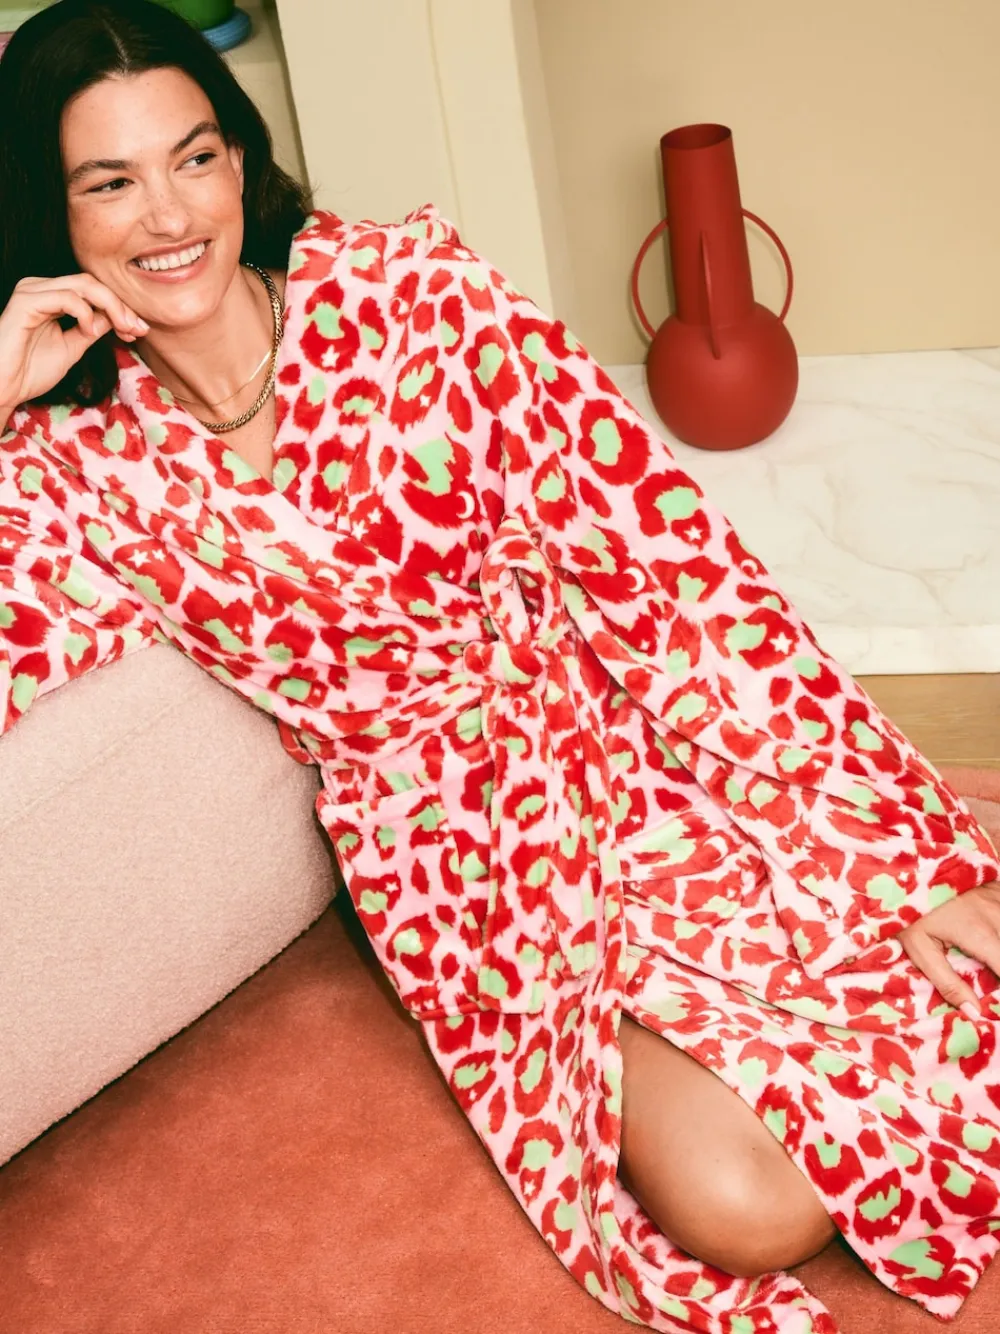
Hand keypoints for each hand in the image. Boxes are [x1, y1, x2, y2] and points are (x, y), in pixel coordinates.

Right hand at [0, 273, 148, 418]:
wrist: (3, 388)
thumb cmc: (29, 371)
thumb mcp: (72, 348)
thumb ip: (90, 331)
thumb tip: (114, 318)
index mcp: (50, 297)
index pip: (93, 291)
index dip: (120, 308)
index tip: (139, 330)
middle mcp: (40, 288)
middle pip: (92, 283)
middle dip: (121, 306)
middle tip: (138, 329)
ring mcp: (32, 292)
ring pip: (83, 285)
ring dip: (111, 307)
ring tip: (122, 329)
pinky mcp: (25, 302)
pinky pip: (65, 297)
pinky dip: (85, 312)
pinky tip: (89, 331)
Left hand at [898, 881, 999, 1016]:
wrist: (907, 866)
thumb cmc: (910, 908)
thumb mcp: (918, 947)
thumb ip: (947, 981)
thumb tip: (974, 1013)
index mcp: (979, 934)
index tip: (998, 1005)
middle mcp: (998, 915)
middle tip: (991, 979)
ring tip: (990, 963)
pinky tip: (993, 943)